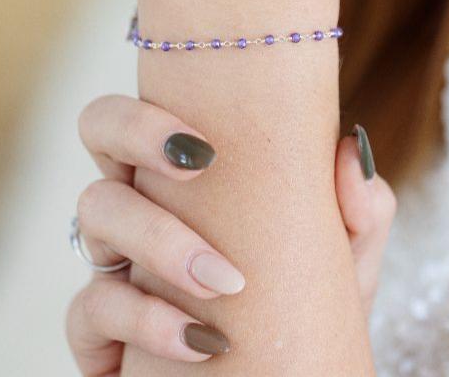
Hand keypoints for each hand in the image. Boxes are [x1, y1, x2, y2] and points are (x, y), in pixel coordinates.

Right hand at [66, 95, 396, 373]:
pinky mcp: (99, 329)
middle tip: (197, 163)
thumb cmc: (304, 306)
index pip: (152, 108)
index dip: (152, 108)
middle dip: (134, 132)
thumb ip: (359, 210)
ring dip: (159, 237)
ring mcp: (114, 260)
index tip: (209, 143)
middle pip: (100, 129)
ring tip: (224, 280)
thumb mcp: (345, 261)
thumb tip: (349, 150)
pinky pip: (89, 308)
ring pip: (93, 213)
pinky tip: (199, 340)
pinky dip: (144, 319)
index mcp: (187, 174)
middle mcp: (144, 200)